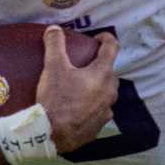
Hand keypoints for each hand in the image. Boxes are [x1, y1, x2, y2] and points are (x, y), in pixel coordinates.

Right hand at [39, 26, 118, 151]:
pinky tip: (78, 107)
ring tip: (79, 86)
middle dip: (99, 65)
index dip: (106, 38)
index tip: (98, 37)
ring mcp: (107, 110)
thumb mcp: (53, 68)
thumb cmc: (56, 99)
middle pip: (109, 72)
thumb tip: (54, 29)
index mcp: (102, 74)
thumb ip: (55, 45)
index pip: (112, 48)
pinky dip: (92, 105)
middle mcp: (110, 92)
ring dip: (96, 87)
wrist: (52, 135)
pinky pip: (99, 110)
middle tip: (83, 64)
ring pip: (106, 92)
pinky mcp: (100, 126)